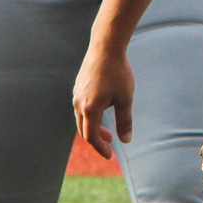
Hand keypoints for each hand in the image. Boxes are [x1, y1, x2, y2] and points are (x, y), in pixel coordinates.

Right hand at [73, 44, 133, 159]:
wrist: (106, 46)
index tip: (110, 156)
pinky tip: (103, 109)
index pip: (91, 136)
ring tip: (108, 128)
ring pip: (82, 118)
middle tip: (111, 142)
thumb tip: (126, 140)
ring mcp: (76, 94)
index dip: (100, 148)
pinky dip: (91, 115)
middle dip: (97, 139)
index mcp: (89, 109)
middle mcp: (78, 103)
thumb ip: (124, 121)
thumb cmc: (118, 72)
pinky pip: (81, 106)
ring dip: (94, 126)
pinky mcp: (78, 86)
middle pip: (84, 129)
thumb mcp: (125, 98)